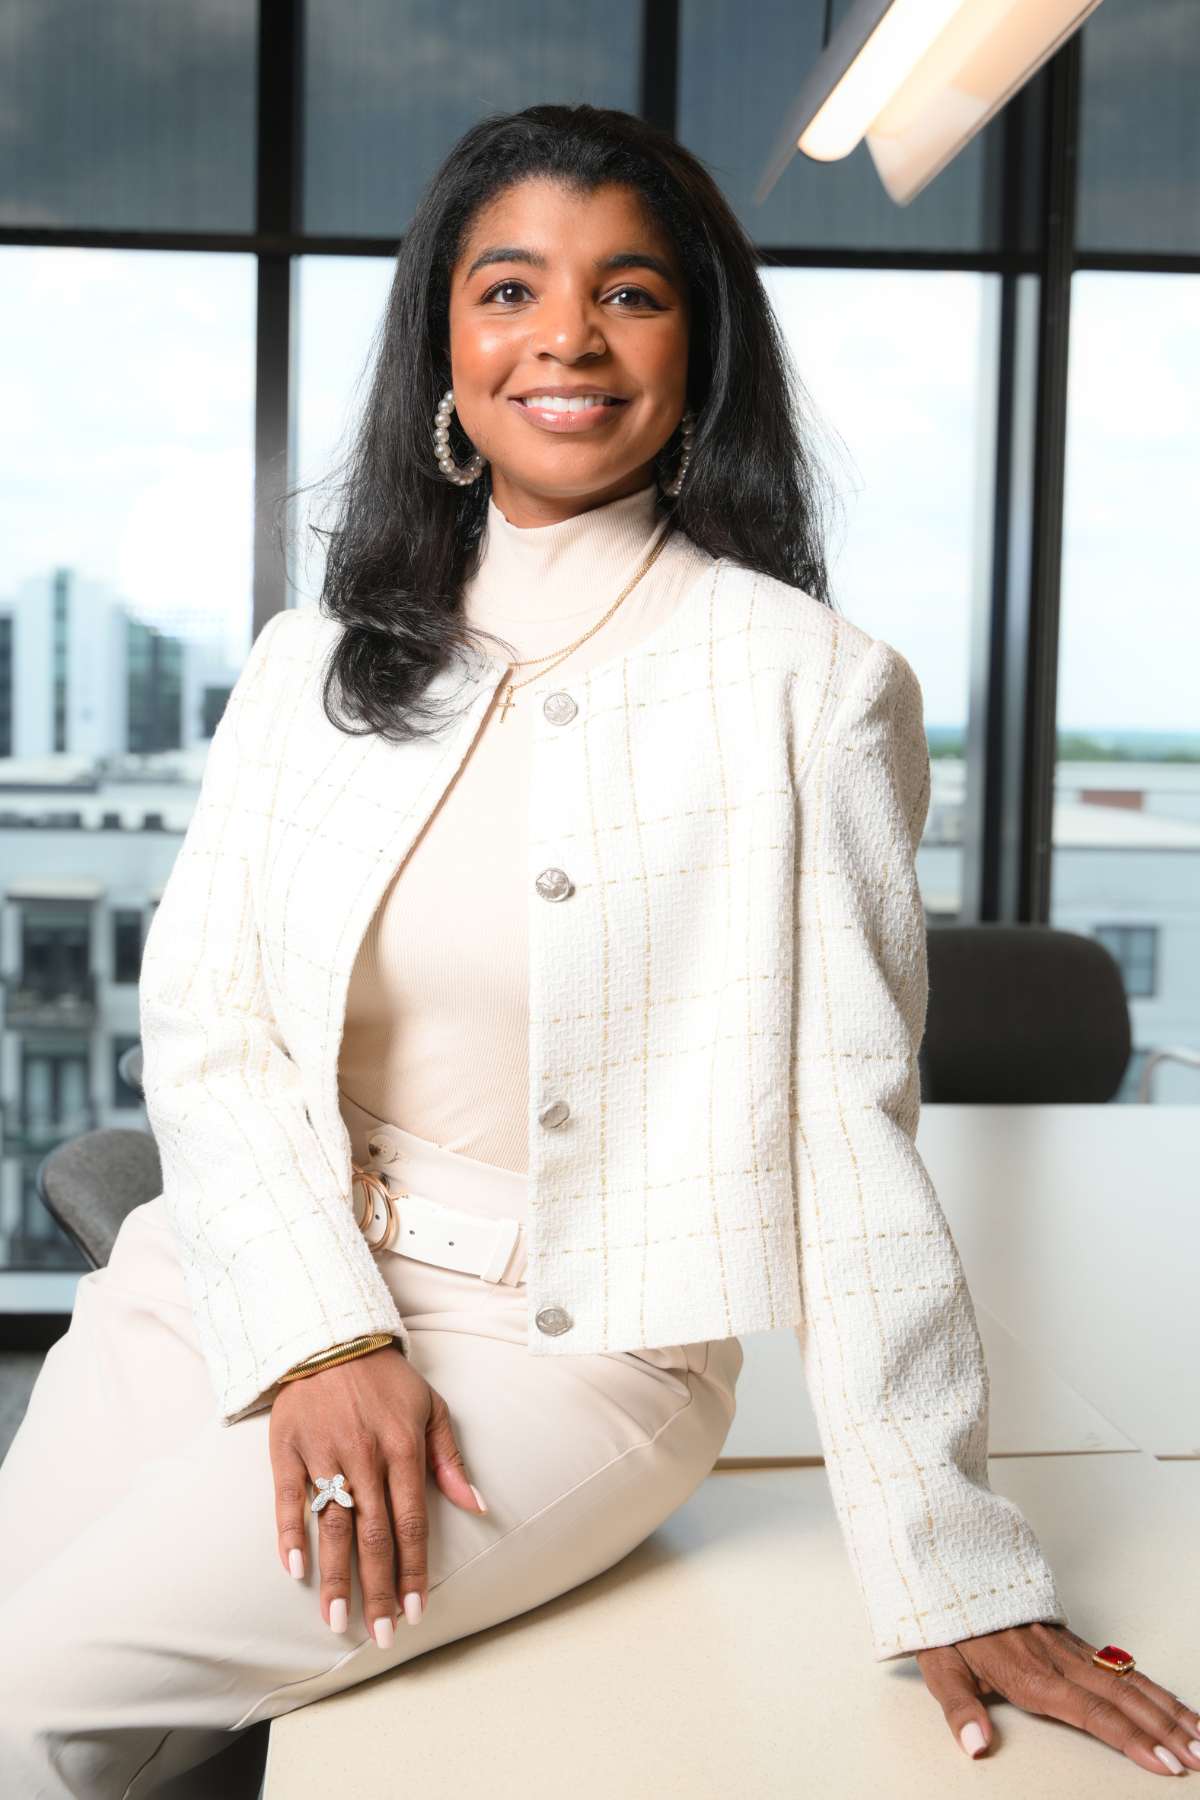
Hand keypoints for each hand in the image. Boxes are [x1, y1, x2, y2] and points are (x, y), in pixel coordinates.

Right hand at [269, 1345, 484, 1645]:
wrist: (331, 1337)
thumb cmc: (387, 1380)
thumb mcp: (431, 1409)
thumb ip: (450, 1460)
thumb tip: (477, 1505)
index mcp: (402, 1448)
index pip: (411, 1524)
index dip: (415, 1571)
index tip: (417, 1612)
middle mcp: (364, 1455)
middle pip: (374, 1536)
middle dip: (379, 1590)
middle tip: (382, 1635)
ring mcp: (323, 1452)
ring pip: (333, 1526)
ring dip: (336, 1577)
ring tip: (338, 1621)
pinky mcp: (287, 1448)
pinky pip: (288, 1498)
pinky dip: (290, 1534)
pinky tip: (295, 1571)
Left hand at [919, 1623, 1199, 1774]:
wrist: (950, 1562)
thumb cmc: (947, 1621)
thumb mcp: (940, 1665)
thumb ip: (959, 1708)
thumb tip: (976, 1746)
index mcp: (1030, 1674)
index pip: (1091, 1712)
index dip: (1129, 1739)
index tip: (1163, 1762)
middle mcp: (1057, 1661)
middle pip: (1124, 1699)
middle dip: (1167, 1731)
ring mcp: (1068, 1649)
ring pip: (1128, 1681)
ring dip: (1168, 1711)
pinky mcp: (1071, 1641)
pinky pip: (1119, 1666)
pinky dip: (1152, 1688)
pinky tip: (1173, 1705)